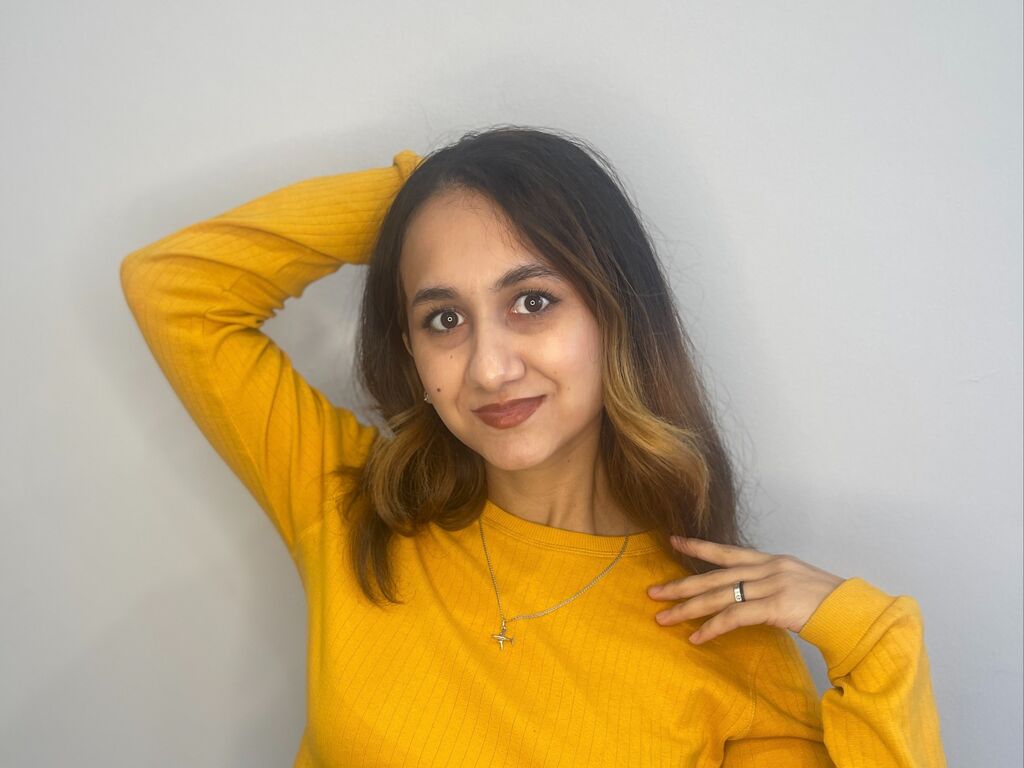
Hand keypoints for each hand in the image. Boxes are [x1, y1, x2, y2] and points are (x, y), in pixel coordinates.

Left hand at [647, 536, 843, 643]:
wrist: (855, 612)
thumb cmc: (829, 603)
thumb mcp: (797, 582)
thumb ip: (771, 583)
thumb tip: (749, 593)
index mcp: (771, 560)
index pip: (727, 551)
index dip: (699, 546)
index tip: (673, 541)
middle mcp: (767, 568)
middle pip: (714, 576)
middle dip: (681, 584)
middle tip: (653, 593)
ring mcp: (771, 586)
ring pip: (718, 596)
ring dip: (688, 609)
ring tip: (663, 618)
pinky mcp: (775, 607)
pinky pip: (734, 618)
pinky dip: (712, 628)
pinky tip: (696, 637)